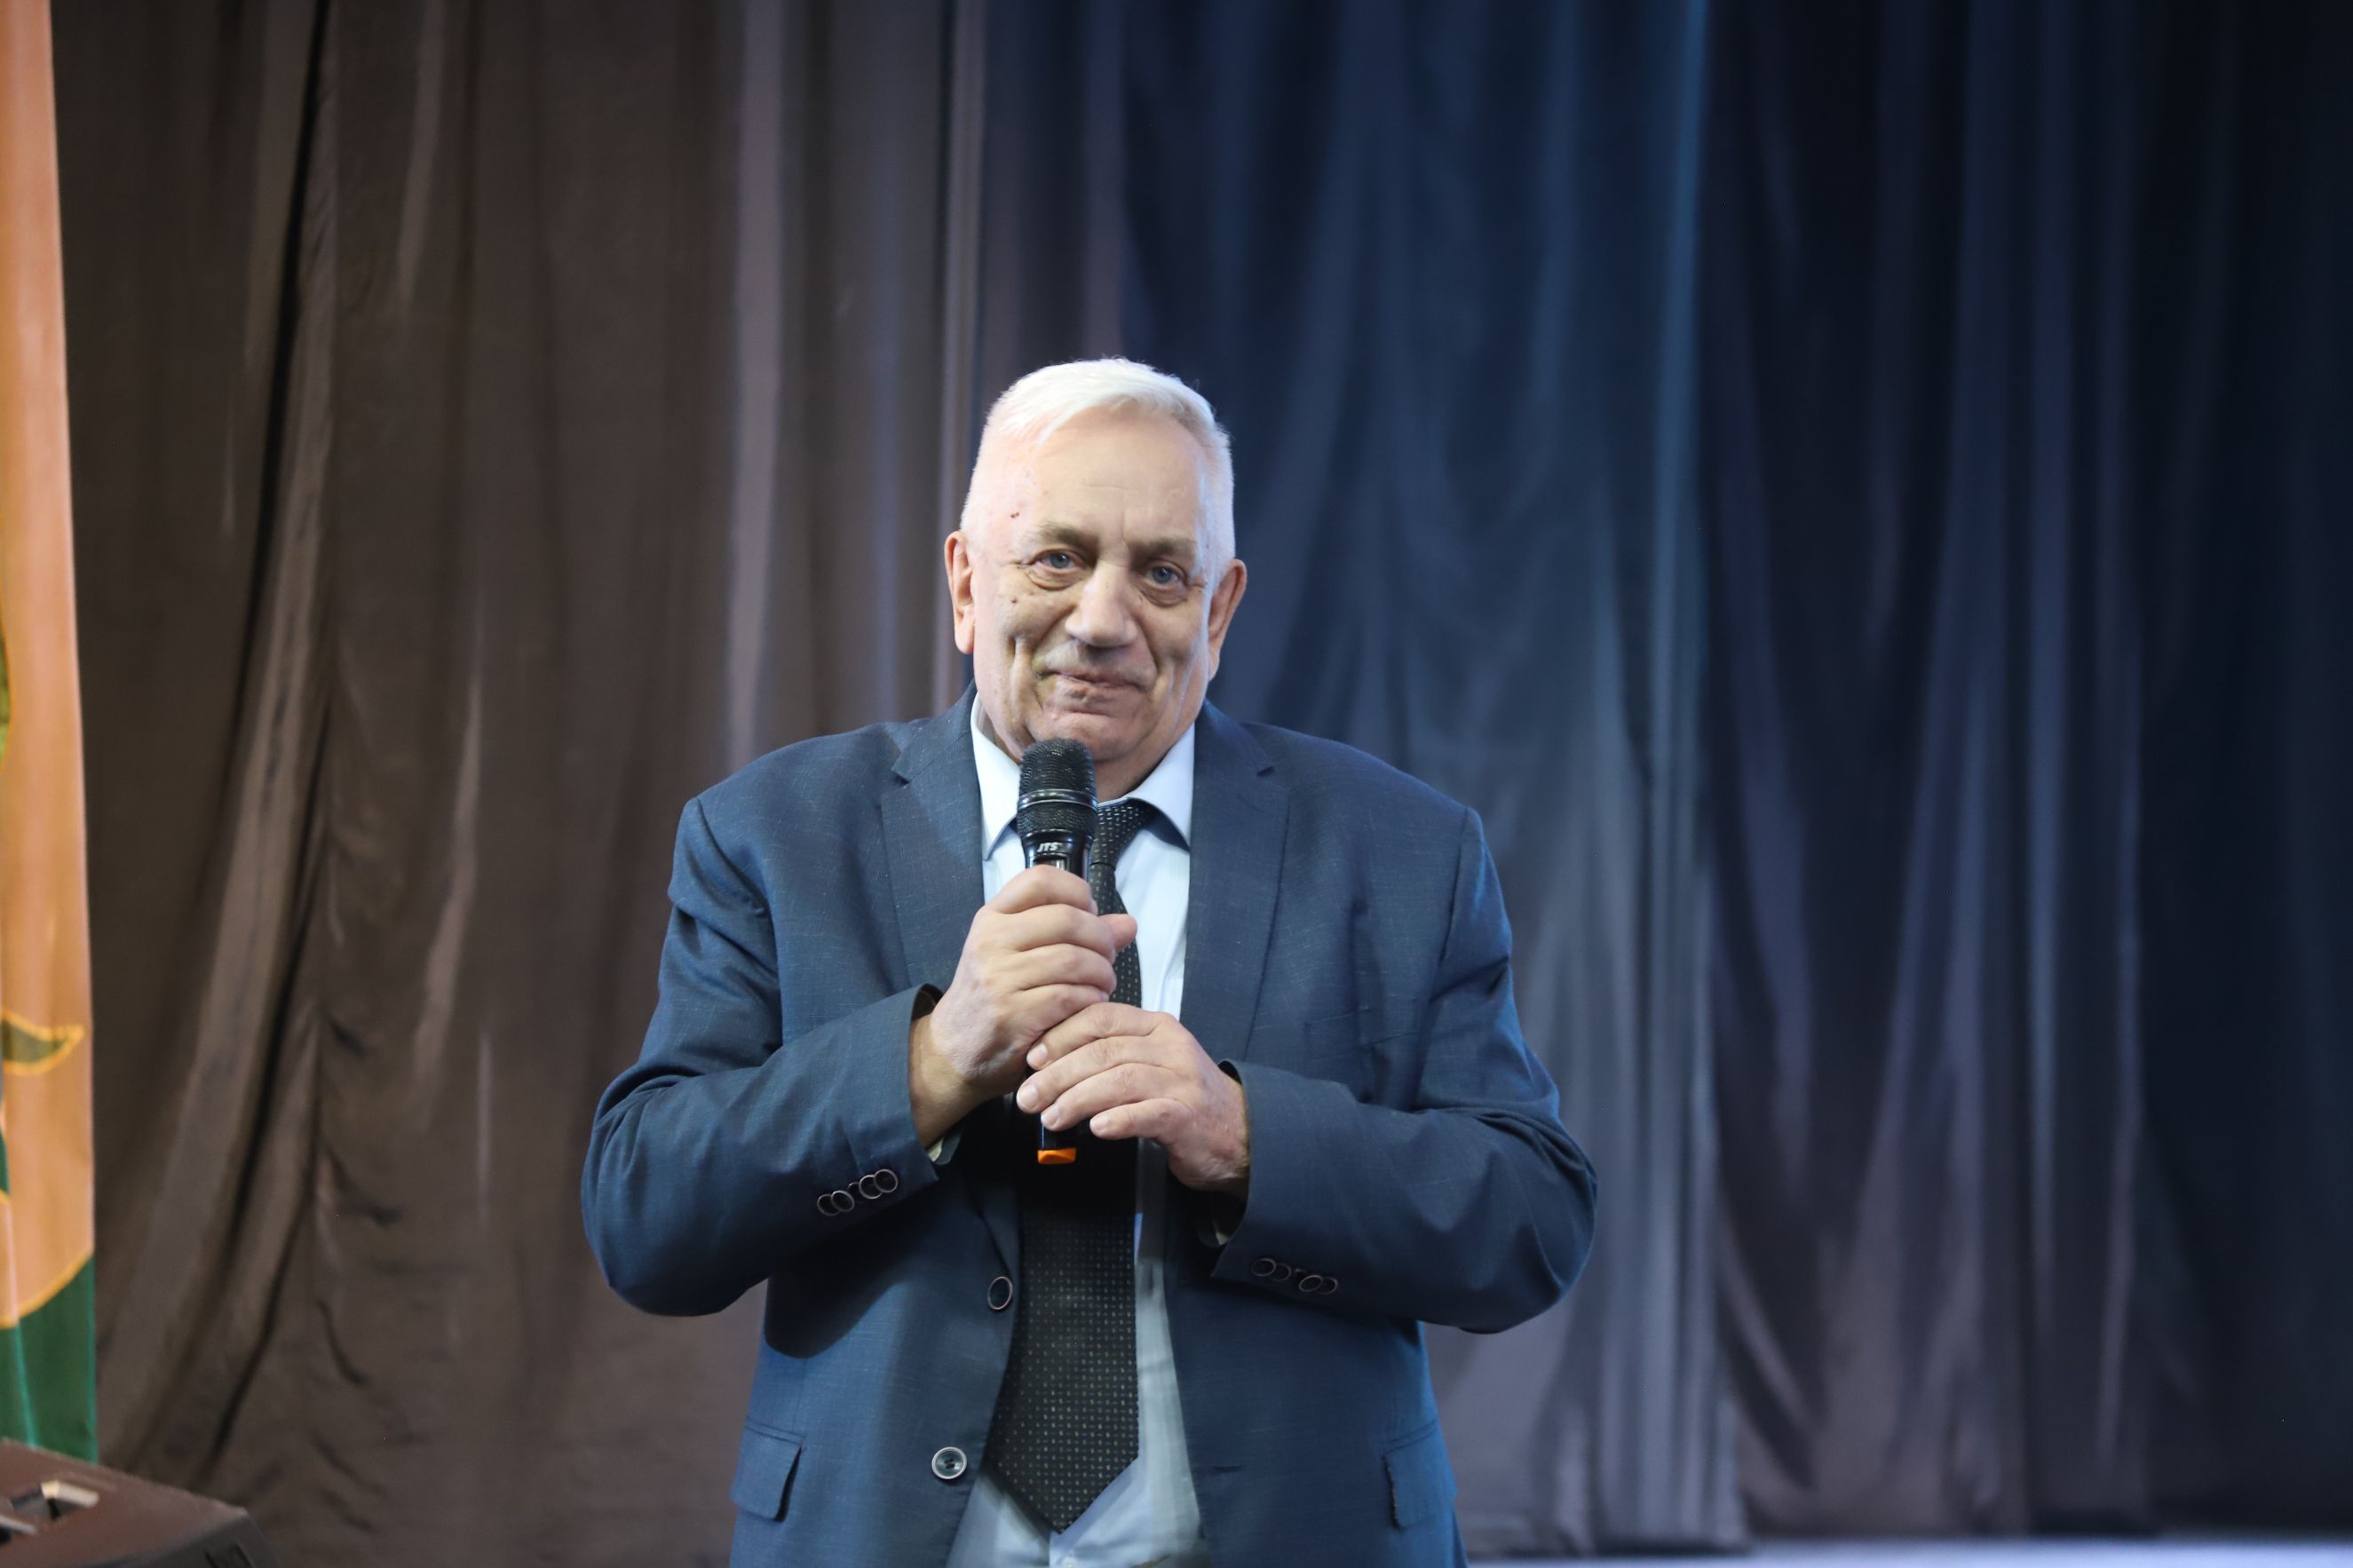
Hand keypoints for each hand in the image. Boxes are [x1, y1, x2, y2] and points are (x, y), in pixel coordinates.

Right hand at [910, 867, 1137, 1143]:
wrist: (955, 1048)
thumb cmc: (994, 995)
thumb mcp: (1020, 954)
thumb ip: (1075, 935)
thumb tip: (1128, 924)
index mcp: (993, 917)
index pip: (1040, 879)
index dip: (1077, 890)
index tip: (1090, 912)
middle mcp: (991, 941)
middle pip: (1068, 919)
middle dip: (1101, 938)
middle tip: (1107, 956)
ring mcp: (998, 978)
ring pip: (1074, 959)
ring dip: (1102, 973)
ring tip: (1102, 983)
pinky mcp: (1011, 1015)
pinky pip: (1069, 997)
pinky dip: (1091, 999)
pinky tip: (1090, 1003)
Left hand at [1016, 1003, 1250, 1197]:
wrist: (1239, 1132)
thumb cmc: (1185, 1099)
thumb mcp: (1149, 1063)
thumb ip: (1109, 1055)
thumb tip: (1049, 1062)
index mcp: (1156, 1028)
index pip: (1100, 1018)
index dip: (1061, 1036)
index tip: (1032, 1058)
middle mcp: (1170, 1048)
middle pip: (1104, 1051)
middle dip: (1058, 1074)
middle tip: (1029, 1096)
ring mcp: (1181, 1081)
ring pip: (1120, 1079)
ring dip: (1078, 1098)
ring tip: (1051, 1117)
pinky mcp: (1188, 1116)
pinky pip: (1148, 1113)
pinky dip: (1118, 1119)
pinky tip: (1095, 1128)